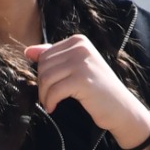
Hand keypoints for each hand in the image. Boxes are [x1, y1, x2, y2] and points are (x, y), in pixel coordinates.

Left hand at [26, 36, 149, 149]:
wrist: (121, 108)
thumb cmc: (98, 90)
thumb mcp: (76, 69)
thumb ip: (54, 58)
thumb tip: (27, 51)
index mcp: (78, 41)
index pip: (45, 54)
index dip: (42, 74)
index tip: (49, 88)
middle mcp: (80, 47)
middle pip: (43, 65)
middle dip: (42, 85)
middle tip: (48, 98)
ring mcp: (82, 62)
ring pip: (46, 78)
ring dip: (44, 95)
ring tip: (50, 104)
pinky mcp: (82, 80)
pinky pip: (54, 91)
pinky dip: (50, 102)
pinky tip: (53, 108)